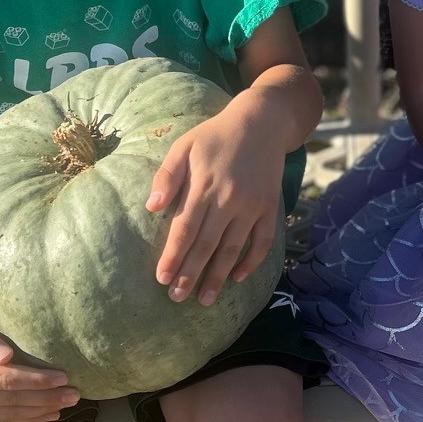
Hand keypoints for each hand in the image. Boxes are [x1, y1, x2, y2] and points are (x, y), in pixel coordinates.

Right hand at [0, 303, 77, 421]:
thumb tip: (5, 355)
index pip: (9, 381)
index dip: (38, 381)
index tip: (64, 377)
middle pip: (14, 401)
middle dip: (48, 398)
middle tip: (77, 394)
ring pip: (11, 414)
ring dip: (41, 411)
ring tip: (68, 405)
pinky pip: (1, 418)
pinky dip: (26, 418)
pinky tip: (45, 415)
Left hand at [148, 106, 283, 306]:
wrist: (262, 122)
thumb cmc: (216, 135)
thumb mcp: (184, 145)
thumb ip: (167, 176)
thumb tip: (152, 208)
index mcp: (204, 185)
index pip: (185, 230)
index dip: (173, 257)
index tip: (161, 279)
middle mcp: (230, 200)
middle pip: (206, 246)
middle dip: (191, 275)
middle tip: (177, 298)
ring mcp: (253, 206)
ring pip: (233, 249)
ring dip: (218, 276)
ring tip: (205, 299)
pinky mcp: (270, 208)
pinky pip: (262, 241)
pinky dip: (251, 262)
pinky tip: (237, 277)